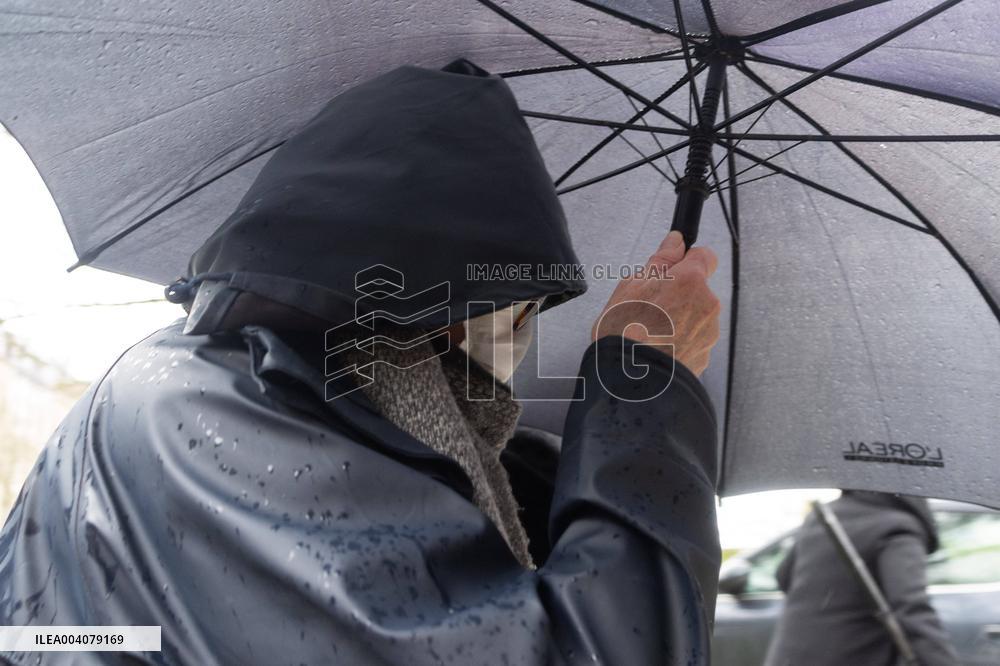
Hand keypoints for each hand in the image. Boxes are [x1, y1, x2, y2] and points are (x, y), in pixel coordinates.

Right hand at [591, 231, 720, 375]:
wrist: (632, 381)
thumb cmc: (626, 333)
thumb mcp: (631, 285)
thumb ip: (659, 260)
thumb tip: (675, 242)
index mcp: (690, 281)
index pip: (704, 255)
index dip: (686, 260)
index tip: (672, 268)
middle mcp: (707, 304)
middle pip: (698, 288)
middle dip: (679, 293)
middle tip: (649, 306)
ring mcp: (708, 332)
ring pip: (695, 315)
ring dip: (679, 318)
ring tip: (650, 331)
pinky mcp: (704, 355)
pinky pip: (693, 339)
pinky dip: (679, 340)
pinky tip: (658, 346)